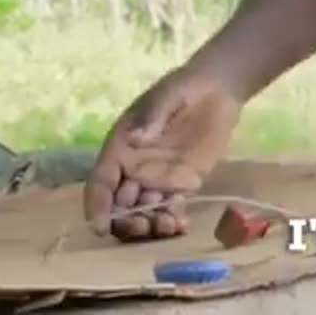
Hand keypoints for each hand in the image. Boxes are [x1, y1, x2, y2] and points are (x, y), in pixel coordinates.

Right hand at [84, 68, 242, 240]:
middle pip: (120, 205)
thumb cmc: (185, 88)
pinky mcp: (182, 184)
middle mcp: (134, 168)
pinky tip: (182, 226)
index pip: (101, 181)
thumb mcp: (167, 96)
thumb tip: (136, 138)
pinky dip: (174, 221)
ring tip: (167, 227)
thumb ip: (152, 116)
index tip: (101, 226)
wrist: (217, 90)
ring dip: (150, 225)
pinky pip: (172, 208)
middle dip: (125, 222)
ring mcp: (158, 178)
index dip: (97, 205)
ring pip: (145, 211)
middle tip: (142, 228)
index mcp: (121, 148)